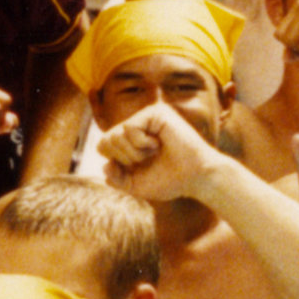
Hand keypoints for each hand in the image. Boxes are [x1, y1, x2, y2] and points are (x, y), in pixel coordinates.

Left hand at [98, 98, 217, 205]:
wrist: (196, 179)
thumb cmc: (171, 181)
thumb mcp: (136, 185)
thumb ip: (117, 179)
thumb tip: (104, 166)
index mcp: (132, 140)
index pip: (103, 145)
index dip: (115, 161)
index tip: (138, 167)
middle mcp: (138, 124)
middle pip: (105, 139)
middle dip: (124, 158)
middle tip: (148, 159)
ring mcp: (147, 117)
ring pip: (116, 133)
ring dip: (134, 152)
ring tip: (154, 152)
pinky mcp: (155, 112)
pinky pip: (129, 127)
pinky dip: (140, 143)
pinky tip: (158, 144)